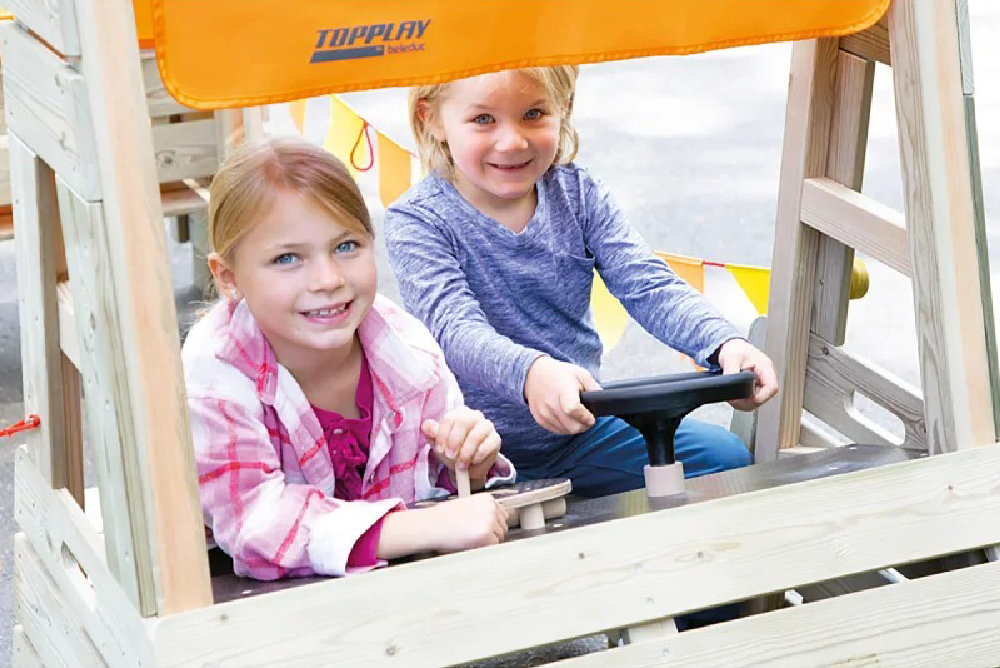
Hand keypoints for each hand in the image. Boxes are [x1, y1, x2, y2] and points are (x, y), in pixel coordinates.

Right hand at [378, 494, 507, 556]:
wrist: (432, 524)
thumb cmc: (445, 518)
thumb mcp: (469, 506)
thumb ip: (484, 512)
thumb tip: (500, 523)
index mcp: (488, 499)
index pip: (502, 516)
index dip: (491, 525)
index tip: (479, 528)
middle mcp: (491, 507)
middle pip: (503, 527)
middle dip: (491, 533)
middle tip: (472, 534)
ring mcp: (490, 520)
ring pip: (499, 537)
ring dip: (487, 541)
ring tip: (469, 537)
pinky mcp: (486, 534)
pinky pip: (493, 546)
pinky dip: (483, 547)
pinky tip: (470, 542)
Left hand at [422, 408, 500, 485]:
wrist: (467, 468)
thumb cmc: (452, 451)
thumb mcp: (439, 444)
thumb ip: (432, 434)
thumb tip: (426, 425)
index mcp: (459, 413)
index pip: (449, 418)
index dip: (442, 435)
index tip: (439, 449)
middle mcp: (475, 416)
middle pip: (464, 423)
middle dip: (454, 441)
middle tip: (450, 456)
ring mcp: (487, 426)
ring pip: (476, 435)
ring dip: (465, 452)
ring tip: (460, 464)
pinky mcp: (495, 439)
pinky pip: (488, 445)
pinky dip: (478, 456)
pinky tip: (472, 461)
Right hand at [523, 356, 599, 434]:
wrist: (534, 374)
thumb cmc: (559, 374)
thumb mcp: (580, 374)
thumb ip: (593, 387)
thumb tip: (602, 401)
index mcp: (563, 390)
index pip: (573, 410)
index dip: (585, 417)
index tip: (591, 417)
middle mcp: (551, 403)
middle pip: (571, 426)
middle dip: (584, 426)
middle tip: (587, 420)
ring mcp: (544, 413)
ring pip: (565, 431)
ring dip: (574, 427)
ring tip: (577, 418)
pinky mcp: (540, 419)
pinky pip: (556, 430)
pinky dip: (564, 428)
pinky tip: (567, 419)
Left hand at [716, 338, 778, 410]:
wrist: (731, 348)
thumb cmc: (735, 349)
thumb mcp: (731, 358)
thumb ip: (732, 372)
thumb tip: (730, 386)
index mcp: (765, 367)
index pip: (772, 387)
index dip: (763, 396)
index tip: (751, 399)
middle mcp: (765, 377)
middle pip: (764, 397)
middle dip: (749, 402)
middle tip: (735, 401)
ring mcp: (760, 383)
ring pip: (757, 401)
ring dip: (745, 404)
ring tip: (732, 400)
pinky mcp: (753, 388)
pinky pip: (751, 400)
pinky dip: (742, 403)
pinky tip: (734, 399)